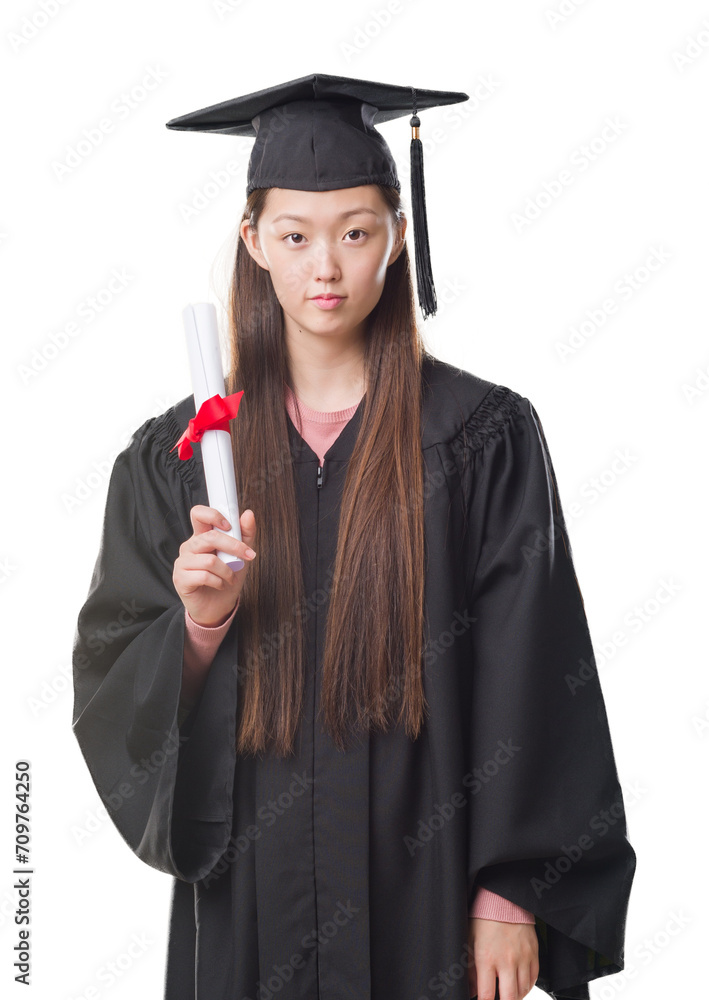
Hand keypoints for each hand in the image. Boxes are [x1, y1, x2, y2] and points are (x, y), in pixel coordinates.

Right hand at [173, 505, 256, 626]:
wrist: (218, 607)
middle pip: (210, 537)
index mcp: (201, 537)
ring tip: (230, 577)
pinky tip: (219, 585)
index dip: (213, 515)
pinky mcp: (180, 579)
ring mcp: (182, 562)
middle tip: (247, 556)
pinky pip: (203, 576)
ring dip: (227, 571)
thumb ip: (245, 535)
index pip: (198, 514)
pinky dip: (218, 582)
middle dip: (234, 547)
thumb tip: (248, 514)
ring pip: (209, 560)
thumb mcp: (241, 556)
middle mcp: (189, 547)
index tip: (229, 526)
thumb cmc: (227, 579)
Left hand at [468, 918, 538, 999]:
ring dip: (515, 996)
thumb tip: (470, 990)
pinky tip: (519, 986)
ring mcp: (522, 958)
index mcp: (487, 958)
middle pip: (509, 998)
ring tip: (507, 994)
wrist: (503, 899)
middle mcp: (506, 961)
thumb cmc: (483, 919)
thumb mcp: (470, 942)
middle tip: (498, 999)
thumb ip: (469, 969)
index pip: (487, 995)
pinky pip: (533, 979)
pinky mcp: (533, 953)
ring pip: (523, 991)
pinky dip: (526, 986)